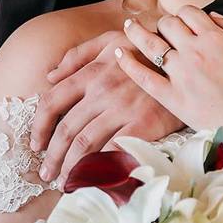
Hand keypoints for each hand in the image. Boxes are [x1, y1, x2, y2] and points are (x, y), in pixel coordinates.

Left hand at [31, 30, 183, 181]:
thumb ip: (78, 55)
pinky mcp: (143, 125)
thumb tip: (50, 76)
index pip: (53, 102)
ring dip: (71, 168)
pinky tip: (92, 180)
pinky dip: (100, 168)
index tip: (36, 145)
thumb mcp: (110, 40)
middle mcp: (102, 92)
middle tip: (47, 173)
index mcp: (91, 73)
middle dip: (52, 157)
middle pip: (66, 131)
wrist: (185, 63)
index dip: (40, 127)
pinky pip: (114, 151)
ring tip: (65, 182)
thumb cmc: (144, 54)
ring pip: (85, 145)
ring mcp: (123, 110)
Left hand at [115, 6, 222, 135]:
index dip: (183, 15)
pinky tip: (120, 54)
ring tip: (128, 27)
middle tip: (159, 30)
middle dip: (163, 24)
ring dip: (137, 32)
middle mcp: (195, 51)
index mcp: (216, 37)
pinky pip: (143, 76)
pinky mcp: (172, 97)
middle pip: (167, 24)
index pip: (189, 13)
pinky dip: (129, 63)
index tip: (181, 23)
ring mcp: (181, 74)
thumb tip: (215, 16)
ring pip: (151, 43)